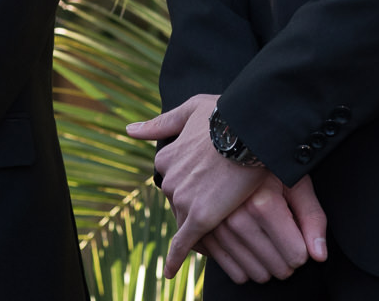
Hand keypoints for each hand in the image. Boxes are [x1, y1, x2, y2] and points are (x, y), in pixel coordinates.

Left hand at [126, 94, 278, 277]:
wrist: (249, 128)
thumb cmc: (225, 113)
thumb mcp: (190, 109)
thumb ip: (161, 122)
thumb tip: (129, 130)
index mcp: (166, 156)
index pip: (174, 180)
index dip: (190, 185)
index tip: (204, 185)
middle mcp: (169, 179)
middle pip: (178, 201)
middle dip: (195, 204)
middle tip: (217, 203)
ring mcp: (182, 199)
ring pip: (184, 220)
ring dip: (196, 225)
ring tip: (218, 225)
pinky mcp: (199, 217)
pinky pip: (184, 242)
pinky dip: (176, 257)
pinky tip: (170, 270)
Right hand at [198, 174, 328, 284]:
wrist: (227, 140)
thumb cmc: (267, 162)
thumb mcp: (296, 181)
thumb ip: (312, 218)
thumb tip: (320, 256)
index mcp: (263, 205)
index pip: (296, 256)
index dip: (303, 250)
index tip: (299, 237)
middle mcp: (236, 218)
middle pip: (275, 268)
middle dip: (285, 261)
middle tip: (285, 242)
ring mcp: (213, 225)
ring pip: (251, 274)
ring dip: (264, 266)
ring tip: (268, 244)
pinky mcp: (198, 229)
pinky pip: (227, 267)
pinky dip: (239, 264)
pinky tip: (247, 251)